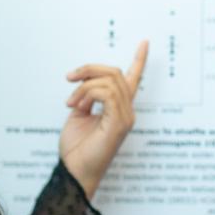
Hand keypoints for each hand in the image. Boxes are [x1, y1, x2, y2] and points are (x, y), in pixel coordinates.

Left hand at [60, 41, 148, 197]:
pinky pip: (107, 94)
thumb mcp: (78, 115)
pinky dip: (88, 94)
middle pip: (115, 73)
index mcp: (118, 109)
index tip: (144, 43)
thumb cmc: (76, 149)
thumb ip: (86, 97)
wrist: (74, 171)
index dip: (139, 60)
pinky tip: (77, 106)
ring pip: (110, 81)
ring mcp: (125, 117)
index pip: (133, 80)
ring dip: (84, 85)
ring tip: (71, 102)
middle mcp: (126, 112)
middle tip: (70, 78)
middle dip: (90, 69)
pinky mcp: (118, 124)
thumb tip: (86, 84)